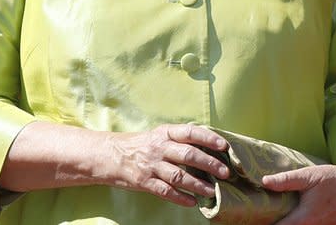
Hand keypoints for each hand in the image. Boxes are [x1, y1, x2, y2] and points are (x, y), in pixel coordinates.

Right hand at [102, 123, 228, 206]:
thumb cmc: (141, 144)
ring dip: (198, 184)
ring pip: (179, 176)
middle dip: (210, 164)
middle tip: (225, 172)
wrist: (109, 155)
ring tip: (212, 190)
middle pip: (188, 155)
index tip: (224, 146)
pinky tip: (192, 202)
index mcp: (165, 132)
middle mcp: (159, 148)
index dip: (209, 139)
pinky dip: (180, 198)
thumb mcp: (159, 134)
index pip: (191, 133)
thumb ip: (180, 138)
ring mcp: (151, 165)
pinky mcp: (144, 182)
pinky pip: (165, 191)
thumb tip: (209, 143)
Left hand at [263, 163, 335, 224]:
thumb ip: (287, 180)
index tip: (255, 219)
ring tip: (288, 213)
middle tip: (271, 215)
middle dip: (280, 222)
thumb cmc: (334, 179)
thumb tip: (264, 182)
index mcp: (303, 219)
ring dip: (293, 223)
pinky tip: (303, 215)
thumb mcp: (310, 175)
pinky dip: (305, 223)